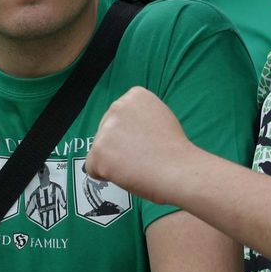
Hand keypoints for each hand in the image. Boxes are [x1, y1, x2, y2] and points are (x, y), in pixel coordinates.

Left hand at [86, 87, 192, 203]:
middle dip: (118, 145)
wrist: (178, 169)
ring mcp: (106, 129)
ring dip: (113, 160)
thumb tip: (128, 131)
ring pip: (100, 149)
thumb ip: (140, 118)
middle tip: (140, 156)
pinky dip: (104, 175)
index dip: (130, 133)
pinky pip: (92, 167)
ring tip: (136, 166)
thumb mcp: (161, 117)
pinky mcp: (98, 151)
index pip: (120, 116)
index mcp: (135, 95)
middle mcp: (117, 106)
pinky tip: (125, 174)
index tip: (145, 141)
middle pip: (107, 130)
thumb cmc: (176, 150)